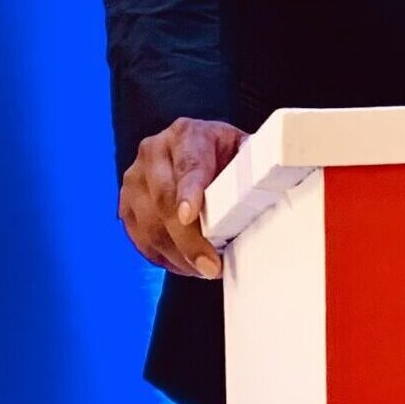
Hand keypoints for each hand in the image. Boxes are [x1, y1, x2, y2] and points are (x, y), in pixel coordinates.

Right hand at [119, 117, 247, 279]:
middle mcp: (154, 151)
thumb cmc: (226, 155)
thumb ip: (258, 163)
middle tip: (211, 267)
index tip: (190, 215)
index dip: (188, 191)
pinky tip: (186, 265)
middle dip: (188, 240)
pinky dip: (164, 257)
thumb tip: (277, 184)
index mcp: (188, 133)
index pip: (187, 164)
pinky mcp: (126, 204)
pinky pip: (140, 238)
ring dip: (177, 255)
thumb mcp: (245, 149)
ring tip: (205, 270)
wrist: (195, 150)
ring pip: (150, 225)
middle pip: (164, 200)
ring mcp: (135, 178)